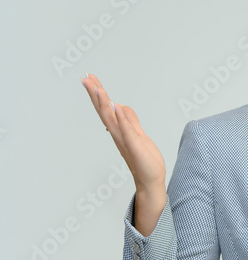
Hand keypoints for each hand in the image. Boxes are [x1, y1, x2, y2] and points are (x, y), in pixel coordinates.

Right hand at [81, 73, 165, 190]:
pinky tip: (117, 107)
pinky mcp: (135, 147)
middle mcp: (119, 135)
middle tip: (85, 79)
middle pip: (104, 112)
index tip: (90, 79)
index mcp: (119, 131)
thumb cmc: (145, 160)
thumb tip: (122, 107)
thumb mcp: (139, 135)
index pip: (107, 109)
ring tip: (98, 88)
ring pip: (112, 120)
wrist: (151, 180)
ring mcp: (126, 141)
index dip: (98, 94)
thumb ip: (131, 122)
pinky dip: (122, 119)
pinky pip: (127, 131)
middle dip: (95, 95)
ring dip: (105, 104)